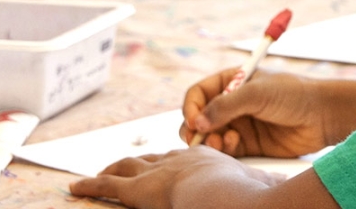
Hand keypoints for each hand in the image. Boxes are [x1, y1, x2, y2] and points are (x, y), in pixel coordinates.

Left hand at [69, 147, 279, 208]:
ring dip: (108, 172)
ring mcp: (157, 173)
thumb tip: (281, 194)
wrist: (229, 195)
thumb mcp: (261, 191)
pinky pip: (107, 186)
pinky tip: (74, 188)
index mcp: (205, 161)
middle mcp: (178, 160)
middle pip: (151, 159)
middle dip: (137, 162)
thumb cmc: (250, 197)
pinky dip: (90, 185)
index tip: (166, 165)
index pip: (182, 159)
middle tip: (123, 165)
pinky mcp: (137, 190)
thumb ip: (265, 191)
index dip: (170, 162)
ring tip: (94, 177)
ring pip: (125, 168)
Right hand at [182, 68, 329, 157]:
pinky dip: (223, 149)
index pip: (199, 94)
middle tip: (197, 138)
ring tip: (221, 141)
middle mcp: (231, 103)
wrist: (323, 116)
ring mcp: (239, 124)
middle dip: (194, 128)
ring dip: (209, 140)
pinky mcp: (249, 144)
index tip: (193, 120)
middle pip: (199, 117)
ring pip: (210, 136)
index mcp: (231, 82)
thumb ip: (225, 106)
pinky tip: (233, 144)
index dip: (191, 106)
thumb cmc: (293, 94)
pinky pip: (226, 150)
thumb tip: (196, 122)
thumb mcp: (256, 93)